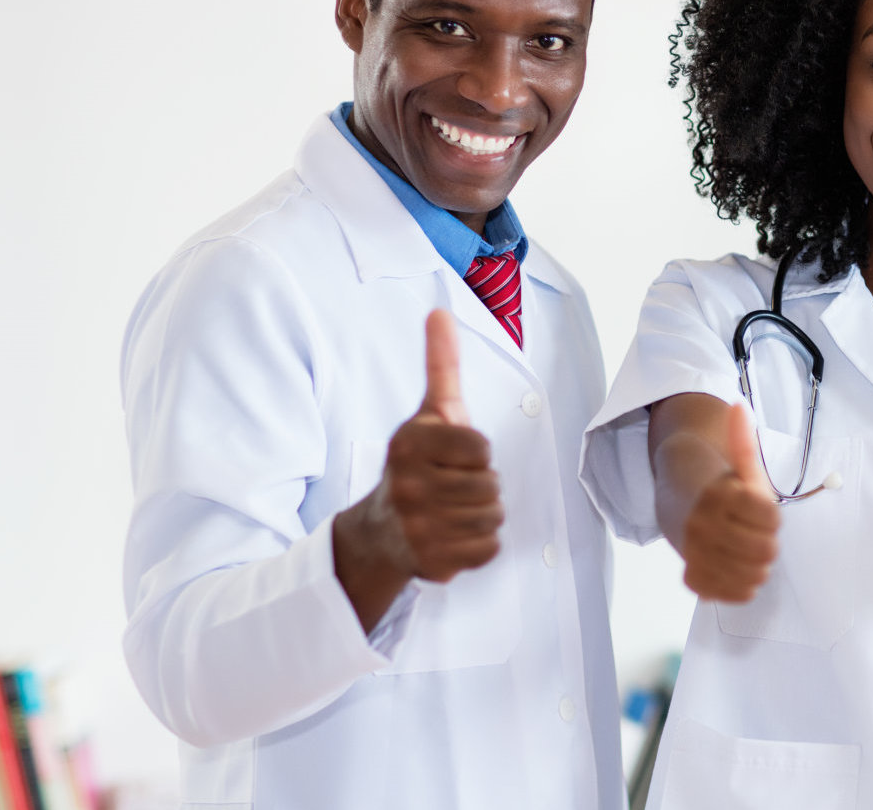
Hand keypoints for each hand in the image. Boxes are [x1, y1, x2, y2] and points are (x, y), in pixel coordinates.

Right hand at [352, 310, 503, 582]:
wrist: (380, 530)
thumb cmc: (418, 463)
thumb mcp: (429, 413)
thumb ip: (441, 364)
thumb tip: (439, 312)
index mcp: (409, 444)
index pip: (480, 448)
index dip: (477, 453)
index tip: (455, 456)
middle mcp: (407, 485)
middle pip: (490, 485)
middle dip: (482, 486)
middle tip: (454, 487)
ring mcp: (416, 526)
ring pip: (492, 517)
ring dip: (483, 515)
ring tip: (453, 510)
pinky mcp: (429, 561)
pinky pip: (488, 549)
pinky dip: (480, 545)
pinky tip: (453, 536)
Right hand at [678, 402, 780, 601]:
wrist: (679, 504)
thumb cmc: (720, 486)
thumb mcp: (737, 466)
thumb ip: (743, 443)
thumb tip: (738, 407)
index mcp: (718, 495)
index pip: (772, 518)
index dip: (771, 517)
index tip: (759, 511)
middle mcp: (703, 525)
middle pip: (766, 551)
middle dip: (766, 542)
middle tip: (752, 533)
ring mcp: (696, 554)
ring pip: (754, 576)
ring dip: (756, 566)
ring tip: (744, 551)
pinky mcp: (695, 578)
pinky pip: (735, 594)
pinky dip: (741, 585)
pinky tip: (734, 567)